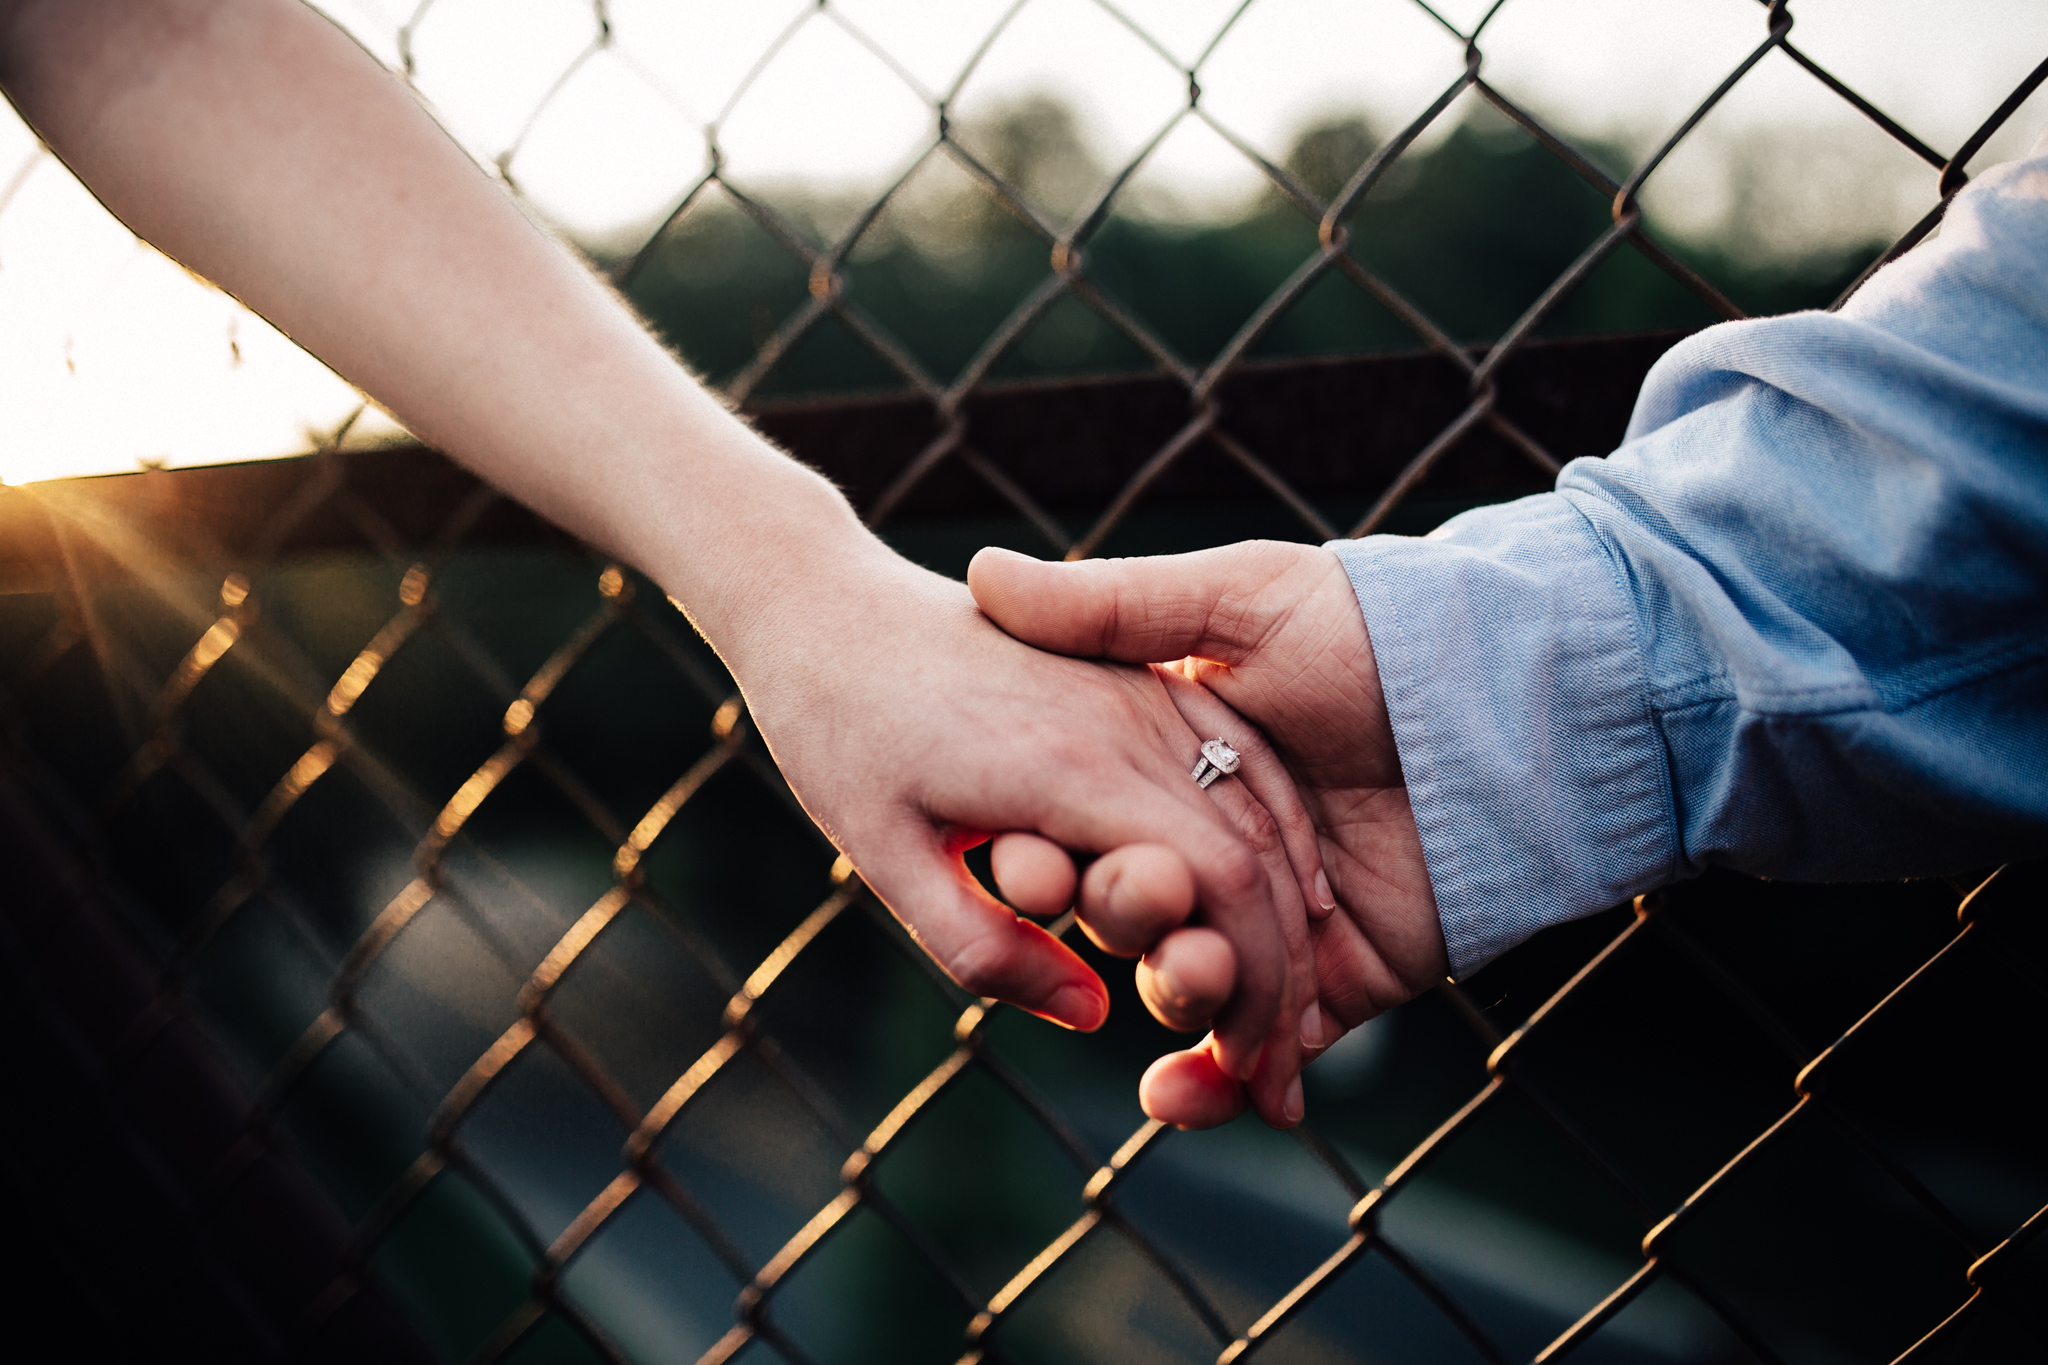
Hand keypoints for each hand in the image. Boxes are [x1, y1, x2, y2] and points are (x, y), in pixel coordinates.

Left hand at [719, 543, 1323, 1126]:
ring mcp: (1139, 687)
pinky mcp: (1137, 674)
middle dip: (1285, 970)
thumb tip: (1095, 1015)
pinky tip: (1290, 891)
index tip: (1255, 1066)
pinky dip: (1276, 829)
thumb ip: (985, 947)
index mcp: (1068, 766)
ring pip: (1257, 803)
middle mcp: (1125, 717)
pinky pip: (1236, 752)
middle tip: (1280, 1069)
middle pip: (1256, 853)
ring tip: (1288, 1004)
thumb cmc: (840, 735)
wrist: (827, 609)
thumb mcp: (884, 856)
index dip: (1257, 982)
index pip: (1219, 881)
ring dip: (1288, 909)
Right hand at [968, 541, 1449, 1125]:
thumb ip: (1113, 603)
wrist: (1510, 702)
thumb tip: (981, 574)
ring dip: (1175, 988)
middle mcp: (1213, 841)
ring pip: (1188, 982)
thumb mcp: (1240, 598)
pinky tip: (1171, 1093)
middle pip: (1128, 907)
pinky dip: (1214, 1084)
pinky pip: (1262, 1049)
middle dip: (1118, 914)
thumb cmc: (1375, 629)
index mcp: (1174, 758)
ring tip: (1194, 968)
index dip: (1043, 850)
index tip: (1016, 861)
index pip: (1081, 823)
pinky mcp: (1335, 983)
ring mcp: (1275, 919)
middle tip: (1135, 892)